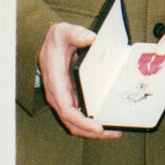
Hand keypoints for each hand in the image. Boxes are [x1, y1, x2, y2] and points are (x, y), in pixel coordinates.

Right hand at [38, 22, 122, 139]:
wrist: (51, 41)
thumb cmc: (58, 39)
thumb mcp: (65, 31)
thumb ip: (77, 34)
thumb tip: (91, 38)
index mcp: (56, 83)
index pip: (67, 110)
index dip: (82, 122)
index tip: (98, 127)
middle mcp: (58, 95)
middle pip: (73, 123)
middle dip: (92, 132)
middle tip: (113, 133)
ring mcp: (63, 98)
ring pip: (75, 123)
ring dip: (93, 131)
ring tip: (114, 131)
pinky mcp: (70, 97)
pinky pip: (79, 116)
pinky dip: (90, 123)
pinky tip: (105, 122)